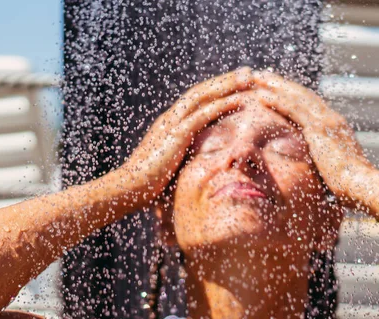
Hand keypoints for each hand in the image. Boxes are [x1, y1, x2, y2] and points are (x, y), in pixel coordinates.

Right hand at [117, 67, 253, 206]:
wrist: (129, 187)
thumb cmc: (148, 183)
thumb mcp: (169, 165)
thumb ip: (182, 157)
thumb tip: (197, 163)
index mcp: (170, 123)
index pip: (196, 99)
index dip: (216, 89)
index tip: (236, 83)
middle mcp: (171, 117)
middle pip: (202, 91)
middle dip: (226, 80)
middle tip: (248, 71)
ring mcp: (173, 124)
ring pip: (204, 96)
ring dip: (227, 85)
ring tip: (248, 77)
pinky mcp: (176, 135)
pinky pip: (203, 115)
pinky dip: (221, 105)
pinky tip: (238, 99)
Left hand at [252, 71, 373, 204]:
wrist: (361, 185)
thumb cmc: (351, 188)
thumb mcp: (336, 172)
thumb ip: (325, 166)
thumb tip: (319, 176)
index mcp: (337, 128)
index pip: (312, 106)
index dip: (294, 96)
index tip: (279, 89)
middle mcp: (332, 119)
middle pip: (303, 95)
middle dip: (282, 84)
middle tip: (264, 75)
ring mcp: (325, 121)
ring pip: (296, 96)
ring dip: (275, 85)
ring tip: (257, 77)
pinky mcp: (317, 128)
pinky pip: (292, 108)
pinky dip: (275, 99)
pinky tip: (260, 94)